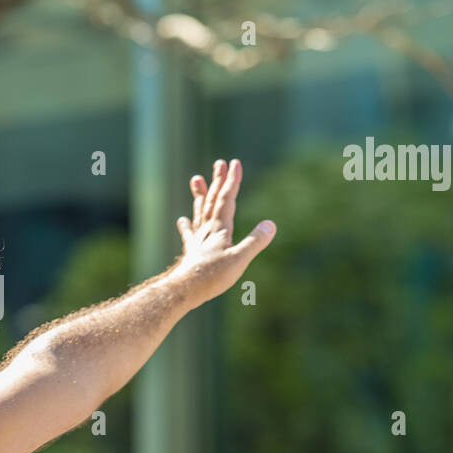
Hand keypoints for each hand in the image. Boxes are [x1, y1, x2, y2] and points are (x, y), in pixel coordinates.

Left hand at [173, 158, 275, 306]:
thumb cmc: (212, 276)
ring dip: (200, 195)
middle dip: (218, 181)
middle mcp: (207, 230)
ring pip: (200, 212)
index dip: (232, 181)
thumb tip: (271, 224)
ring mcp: (198, 241)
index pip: (227, 199)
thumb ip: (255, 242)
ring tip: (196, 179)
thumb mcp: (239, 259)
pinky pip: (189, 234)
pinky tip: (181, 220)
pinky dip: (186, 225)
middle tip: (219, 163)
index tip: (235, 163)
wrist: (184, 290)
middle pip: (212, 200)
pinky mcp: (192, 253)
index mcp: (219, 229)